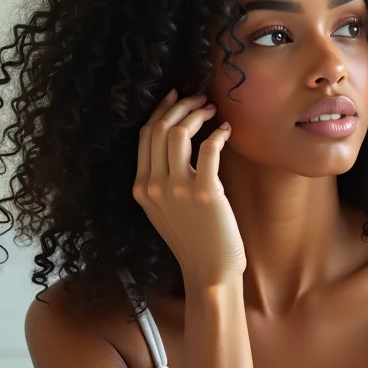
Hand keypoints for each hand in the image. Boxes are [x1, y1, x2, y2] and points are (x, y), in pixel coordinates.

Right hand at [133, 90, 245, 288]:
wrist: (209, 270)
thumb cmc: (193, 240)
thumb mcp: (164, 209)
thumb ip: (162, 179)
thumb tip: (177, 140)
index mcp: (141, 187)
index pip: (146, 135)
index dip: (161, 110)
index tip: (177, 97)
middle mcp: (154, 185)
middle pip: (160, 128)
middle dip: (181, 105)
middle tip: (200, 98)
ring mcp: (178, 189)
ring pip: (179, 132)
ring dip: (197, 114)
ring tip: (212, 110)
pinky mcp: (206, 192)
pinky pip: (209, 148)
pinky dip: (218, 133)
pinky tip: (226, 131)